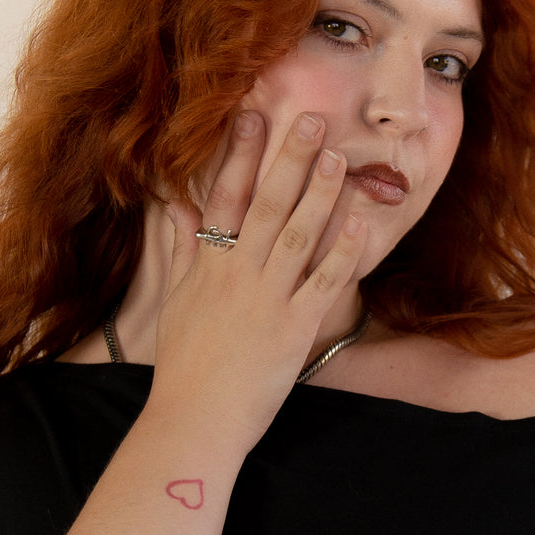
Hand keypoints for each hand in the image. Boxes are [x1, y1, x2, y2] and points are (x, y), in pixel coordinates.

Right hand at [149, 110, 366, 448]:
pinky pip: (323, 282)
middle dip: (289, 159)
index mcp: (209, 266)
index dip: (238, 155)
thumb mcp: (174, 303)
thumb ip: (181, 252)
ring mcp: (267, 299)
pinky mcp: (294, 328)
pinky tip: (360, 223)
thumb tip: (176, 208)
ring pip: (297, 234)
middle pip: (266, 204)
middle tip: (311, 119)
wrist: (196, 418)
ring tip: (338, 158)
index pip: (223, 198)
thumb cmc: (184, 366)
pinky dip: (342, 252)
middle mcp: (237, 274)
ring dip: (320, 194)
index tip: (253, 116)